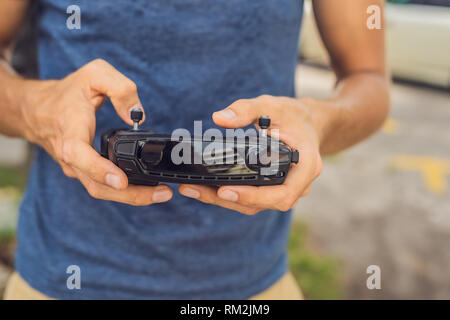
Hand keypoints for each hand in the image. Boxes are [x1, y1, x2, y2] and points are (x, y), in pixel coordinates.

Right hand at [20, 59, 172, 204]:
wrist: (38, 110)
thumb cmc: (67, 92)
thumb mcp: (94, 74)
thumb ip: (120, 88)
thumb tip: (138, 115)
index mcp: (70, 131)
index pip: (79, 155)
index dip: (100, 170)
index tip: (121, 180)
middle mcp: (71, 156)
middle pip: (97, 185)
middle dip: (131, 194)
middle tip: (162, 194)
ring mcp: (76, 168)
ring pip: (102, 191)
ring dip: (132, 197)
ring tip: (162, 194)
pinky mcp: (84, 172)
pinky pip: (103, 187)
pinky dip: (124, 192)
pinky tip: (147, 189)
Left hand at [179, 95, 322, 214]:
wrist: (306, 124)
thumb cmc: (293, 116)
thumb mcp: (272, 105)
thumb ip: (246, 109)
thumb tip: (219, 118)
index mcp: (306, 167)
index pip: (282, 193)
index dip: (254, 196)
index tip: (225, 190)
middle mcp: (298, 184)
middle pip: (263, 203)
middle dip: (228, 199)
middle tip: (195, 189)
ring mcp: (285, 190)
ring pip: (254, 205)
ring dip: (223, 200)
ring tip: (191, 189)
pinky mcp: (272, 190)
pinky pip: (251, 198)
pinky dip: (229, 195)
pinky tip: (204, 187)